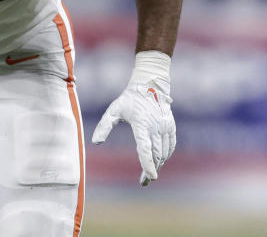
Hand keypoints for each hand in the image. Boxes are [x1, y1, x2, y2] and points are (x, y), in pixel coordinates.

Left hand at [92, 51, 175, 185]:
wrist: (149, 85)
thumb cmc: (129, 99)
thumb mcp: (114, 110)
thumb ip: (104, 126)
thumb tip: (96, 142)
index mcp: (141, 124)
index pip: (145, 148)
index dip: (148, 164)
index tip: (151, 177)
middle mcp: (156, 126)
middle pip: (155, 154)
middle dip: (151, 169)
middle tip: (144, 181)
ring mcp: (165, 126)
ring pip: (164, 152)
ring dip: (158, 164)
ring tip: (149, 173)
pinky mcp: (171, 126)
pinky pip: (170, 145)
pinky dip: (166, 155)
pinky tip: (159, 160)